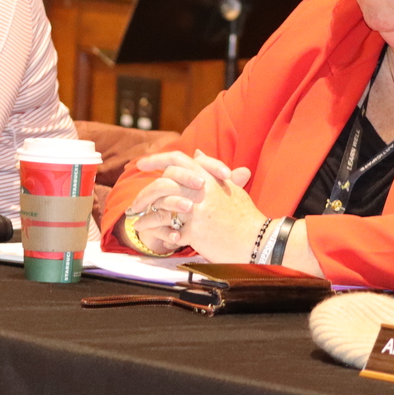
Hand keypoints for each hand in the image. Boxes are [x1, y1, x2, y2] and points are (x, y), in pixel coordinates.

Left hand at [122, 149, 255, 254]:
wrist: (258, 240)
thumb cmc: (245, 215)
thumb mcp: (230, 188)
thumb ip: (211, 170)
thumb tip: (196, 154)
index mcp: (208, 177)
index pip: (178, 160)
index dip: (156, 159)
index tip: (140, 163)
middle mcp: (200, 191)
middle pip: (161, 185)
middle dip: (143, 195)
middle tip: (134, 204)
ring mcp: (197, 212)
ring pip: (160, 209)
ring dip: (144, 216)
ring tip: (135, 221)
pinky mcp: (196, 232)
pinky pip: (168, 231)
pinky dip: (156, 233)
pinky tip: (148, 236)